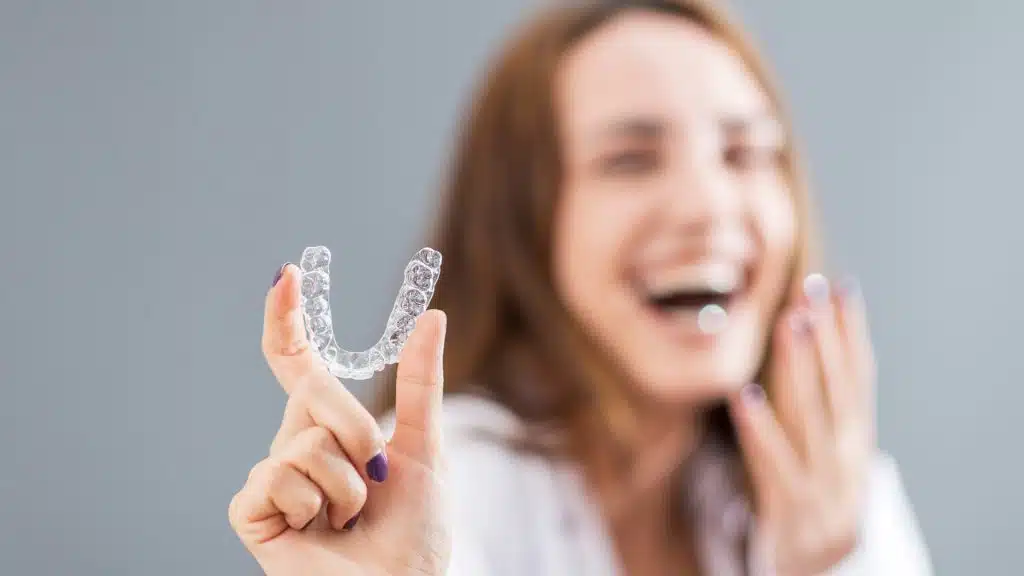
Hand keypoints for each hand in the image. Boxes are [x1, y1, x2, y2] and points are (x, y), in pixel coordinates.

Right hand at [229, 263, 450, 575]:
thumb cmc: (415, 532)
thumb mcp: (426, 448)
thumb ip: (421, 383)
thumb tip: (432, 316)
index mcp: (330, 428)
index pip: (298, 364)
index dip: (287, 320)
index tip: (286, 274)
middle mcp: (295, 445)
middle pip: (311, 392)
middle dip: (358, 430)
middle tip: (378, 476)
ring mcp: (273, 478)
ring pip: (302, 442)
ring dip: (346, 484)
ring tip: (352, 517)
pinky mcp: (253, 511)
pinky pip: (276, 477)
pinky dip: (313, 506)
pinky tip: (319, 531)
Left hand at [729, 275, 874, 575]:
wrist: (814, 574)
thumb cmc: (811, 497)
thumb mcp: (823, 451)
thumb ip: (816, 404)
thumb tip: (806, 339)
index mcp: (856, 441)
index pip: (859, 377)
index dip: (852, 331)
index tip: (842, 285)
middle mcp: (847, 459)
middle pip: (837, 389)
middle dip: (826, 336)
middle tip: (810, 288)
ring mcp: (823, 486)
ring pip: (811, 418)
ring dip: (801, 368)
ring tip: (789, 323)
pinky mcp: (792, 511)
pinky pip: (773, 464)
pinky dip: (761, 428)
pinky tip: (744, 393)